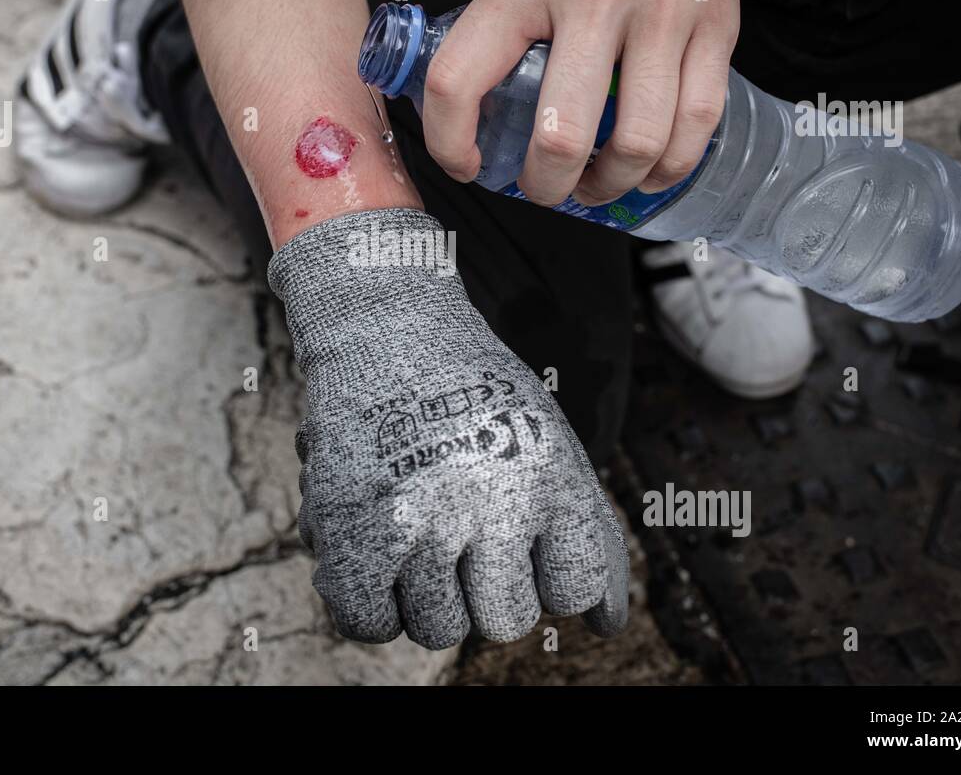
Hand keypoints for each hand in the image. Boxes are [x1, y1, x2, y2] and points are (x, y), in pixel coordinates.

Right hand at [268, 209, 627, 648]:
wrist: (384, 329)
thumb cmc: (478, 397)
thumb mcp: (553, 445)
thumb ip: (592, 534)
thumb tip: (608, 626)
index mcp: (550, 476)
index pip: (574, 590)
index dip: (549, 575)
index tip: (524, 536)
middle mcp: (490, 499)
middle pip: (505, 622)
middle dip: (488, 591)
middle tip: (465, 534)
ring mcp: (420, 516)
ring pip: (438, 630)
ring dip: (428, 597)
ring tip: (421, 534)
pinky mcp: (352, 525)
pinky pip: (369, 623)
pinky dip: (373, 606)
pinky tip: (383, 561)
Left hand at [421, 0, 756, 205]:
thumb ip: (495, 30)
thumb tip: (470, 109)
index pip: (461, 79)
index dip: (450, 141)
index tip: (465, 162)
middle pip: (561, 133)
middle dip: (545, 185)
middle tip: (542, 188)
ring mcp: (662, 14)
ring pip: (637, 142)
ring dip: (609, 185)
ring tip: (595, 184)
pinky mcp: (715, 28)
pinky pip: (696, 123)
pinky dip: (668, 166)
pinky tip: (649, 168)